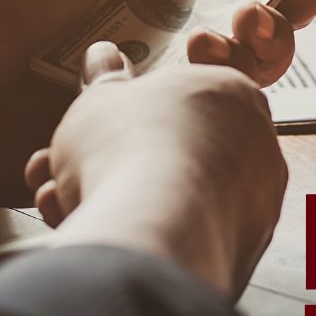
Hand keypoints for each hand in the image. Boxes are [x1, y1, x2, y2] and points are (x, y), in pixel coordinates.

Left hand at [0, 0, 315, 203]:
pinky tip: (190, 87)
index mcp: (131, 10)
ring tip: (226, 37)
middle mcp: (144, 60)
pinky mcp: (118, 152)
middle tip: (282, 5)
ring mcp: (136, 109)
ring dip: (248, 61)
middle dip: (278, 23)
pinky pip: (175, 144)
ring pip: (223, 95)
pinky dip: (201, 117)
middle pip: (238, 47)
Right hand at [22, 46, 286, 299]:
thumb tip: (103, 57)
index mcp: (233, 93)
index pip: (182, 99)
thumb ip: (104, 80)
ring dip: (111, 198)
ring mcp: (253, 206)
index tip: (99, 125)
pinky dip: (139, 235)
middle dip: (111, 162)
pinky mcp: (239, 257)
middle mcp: (256, 148)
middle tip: (67, 167)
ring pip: (171, 200)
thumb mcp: (100, 99)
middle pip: (172, 153)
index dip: (128, 114)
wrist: (150, 234)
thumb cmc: (132, 151)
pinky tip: (91, 229)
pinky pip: (180, 239)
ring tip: (59, 199)